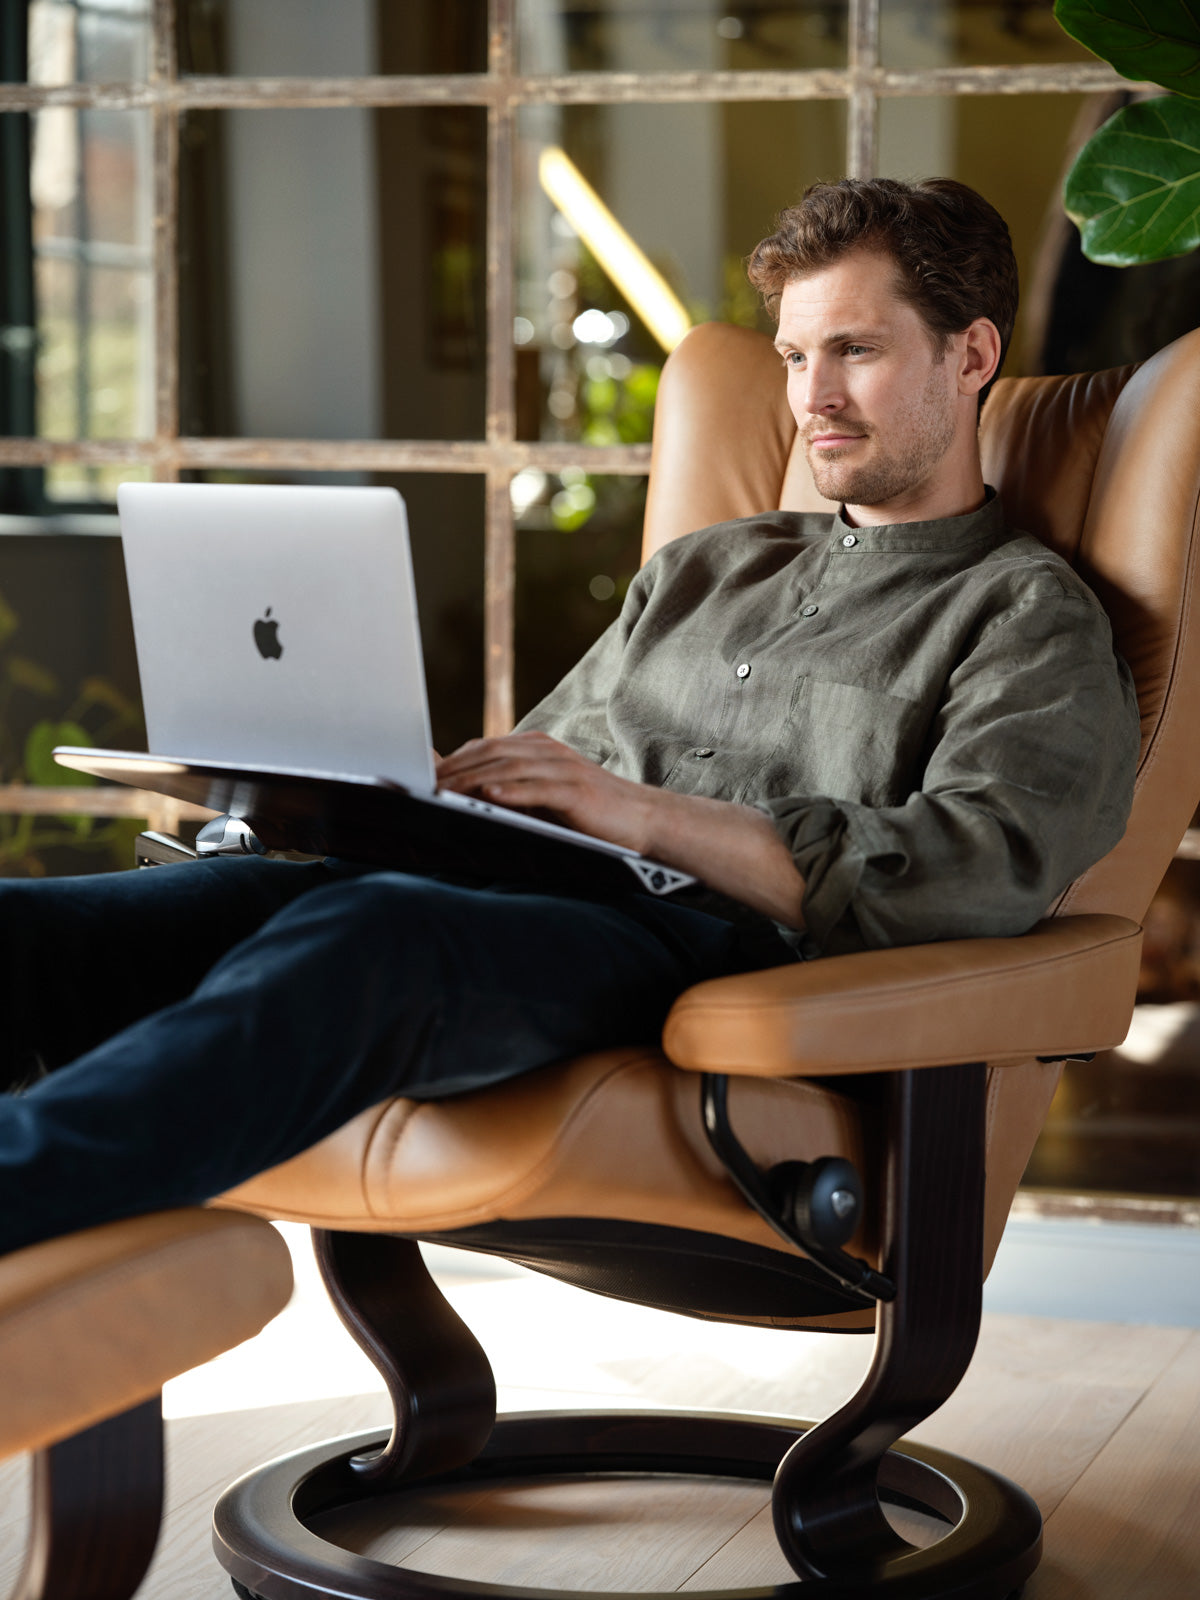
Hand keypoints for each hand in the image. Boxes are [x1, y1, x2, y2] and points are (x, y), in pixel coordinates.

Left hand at [436, 732, 654, 852]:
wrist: (641, 819)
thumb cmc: (586, 814)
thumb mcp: (539, 797)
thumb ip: (504, 789)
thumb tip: (457, 791)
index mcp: (535, 748)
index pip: (482, 748)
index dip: (449, 761)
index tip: (416, 776)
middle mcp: (545, 751)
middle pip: (489, 754)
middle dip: (452, 770)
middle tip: (418, 784)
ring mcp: (562, 767)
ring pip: (509, 768)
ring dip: (472, 780)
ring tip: (442, 791)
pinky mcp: (578, 790)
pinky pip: (540, 788)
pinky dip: (514, 791)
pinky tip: (491, 797)